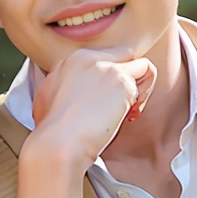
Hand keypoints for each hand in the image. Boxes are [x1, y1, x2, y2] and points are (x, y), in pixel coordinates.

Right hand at [25, 46, 155, 171]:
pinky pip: (147, 75)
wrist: (59, 141)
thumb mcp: (49, 98)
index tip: (106, 104)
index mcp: (73, 61)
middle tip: (125, 107)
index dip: (111, 81)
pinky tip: (129, 116)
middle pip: (125, 56)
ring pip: (140, 65)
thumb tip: (76, 94)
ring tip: (133, 109)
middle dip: (130, 80)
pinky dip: (144, 97)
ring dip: (143, 87)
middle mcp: (90, 58)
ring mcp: (107, 67)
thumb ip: (66, 87)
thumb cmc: (53, 130)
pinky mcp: (122, 81)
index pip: (106, 59)